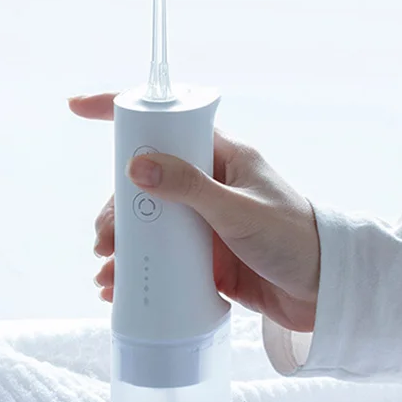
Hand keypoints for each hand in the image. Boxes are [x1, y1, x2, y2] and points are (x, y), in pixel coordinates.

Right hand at [69, 92, 320, 332]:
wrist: (323, 294)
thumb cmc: (293, 241)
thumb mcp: (238, 211)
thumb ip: (189, 188)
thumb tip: (136, 167)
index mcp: (220, 158)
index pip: (166, 123)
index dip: (121, 113)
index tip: (78, 108)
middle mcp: (206, 186)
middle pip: (143, 183)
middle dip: (116, 210)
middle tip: (104, 240)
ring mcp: (200, 222)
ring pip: (145, 223)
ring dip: (120, 244)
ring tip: (108, 272)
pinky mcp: (200, 256)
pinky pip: (156, 256)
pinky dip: (134, 270)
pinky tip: (117, 287)